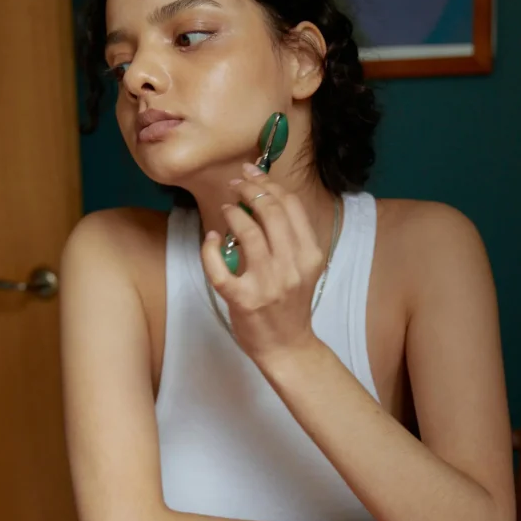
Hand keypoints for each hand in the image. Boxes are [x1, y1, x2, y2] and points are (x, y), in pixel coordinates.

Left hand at [201, 164, 325, 365]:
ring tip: (226, 208)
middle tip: (235, 185)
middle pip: (270, 213)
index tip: (253, 173)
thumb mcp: (303, 267)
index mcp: (310, 255)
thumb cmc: (290, 304)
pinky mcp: (243, 300)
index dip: (269, 184)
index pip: (291, 206)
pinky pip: (220, 268)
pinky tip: (211, 239)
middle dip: (249, 190)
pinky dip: (210, 249)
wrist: (287, 346)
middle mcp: (292, 267)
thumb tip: (264, 198)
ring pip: (248, 233)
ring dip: (233, 213)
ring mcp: (267, 284)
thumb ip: (290, 237)